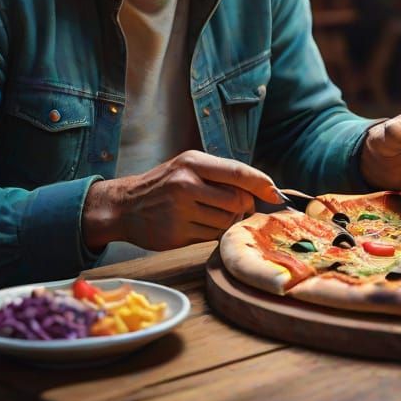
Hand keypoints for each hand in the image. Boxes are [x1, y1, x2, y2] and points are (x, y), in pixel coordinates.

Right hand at [82, 150, 279, 250]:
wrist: (124, 206)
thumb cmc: (164, 183)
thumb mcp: (189, 166)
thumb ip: (221, 175)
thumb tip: (261, 189)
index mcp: (193, 163)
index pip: (239, 173)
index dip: (262, 184)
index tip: (277, 194)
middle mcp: (186, 185)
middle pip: (238, 202)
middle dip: (243, 207)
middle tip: (235, 207)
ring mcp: (180, 211)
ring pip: (226, 222)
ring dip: (227, 223)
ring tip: (209, 214)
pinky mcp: (176, 235)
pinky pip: (210, 237)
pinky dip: (212, 234)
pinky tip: (197, 225)